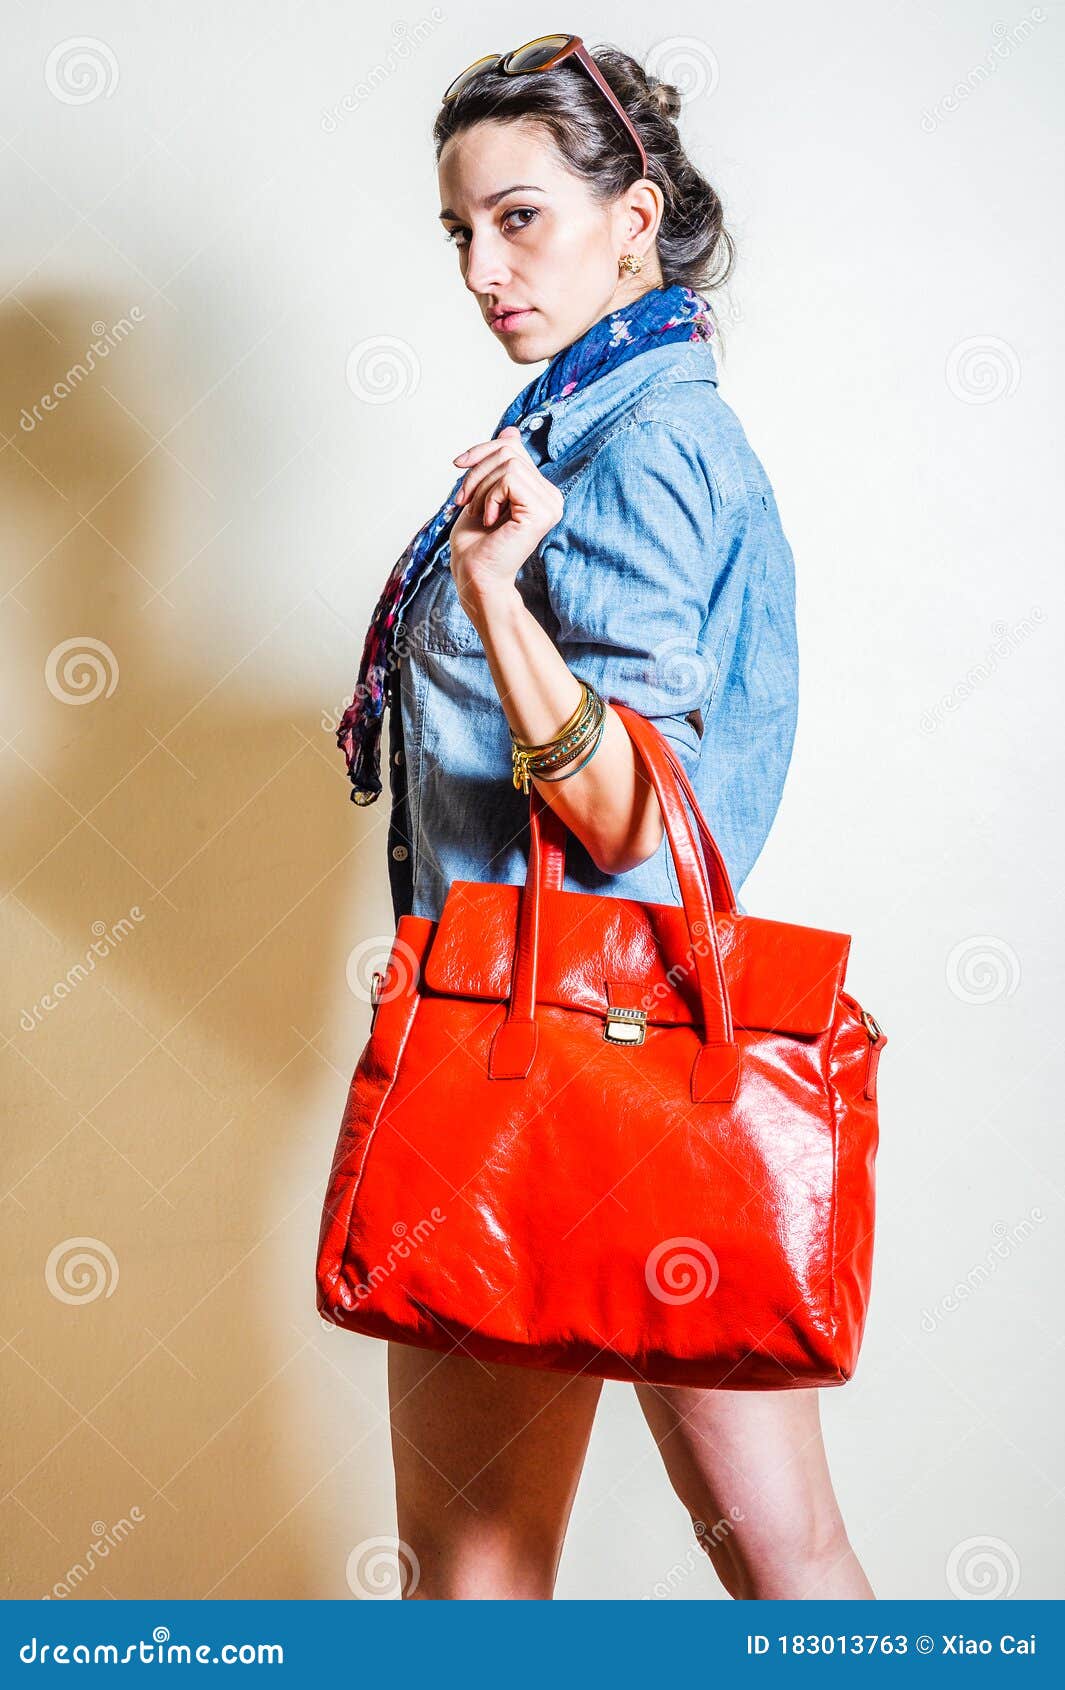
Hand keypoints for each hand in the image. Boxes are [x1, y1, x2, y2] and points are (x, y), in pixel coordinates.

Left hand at [448, 425, 563, 611]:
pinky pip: (510, 479)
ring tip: (478, 514)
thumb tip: (512, 430)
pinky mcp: (542, 513)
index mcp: (539, 491)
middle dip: (476, 472)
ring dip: (480, 487)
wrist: (473, 576)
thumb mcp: (482, 491)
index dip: (481, 450)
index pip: (513, 448)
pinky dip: (489, 496)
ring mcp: (551, 505)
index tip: (458, 466)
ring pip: (508, 464)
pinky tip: (488, 519)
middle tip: (463, 501)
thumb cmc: (474, 542)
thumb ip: (499, 464)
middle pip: (509, 451)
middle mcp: (551, 496)